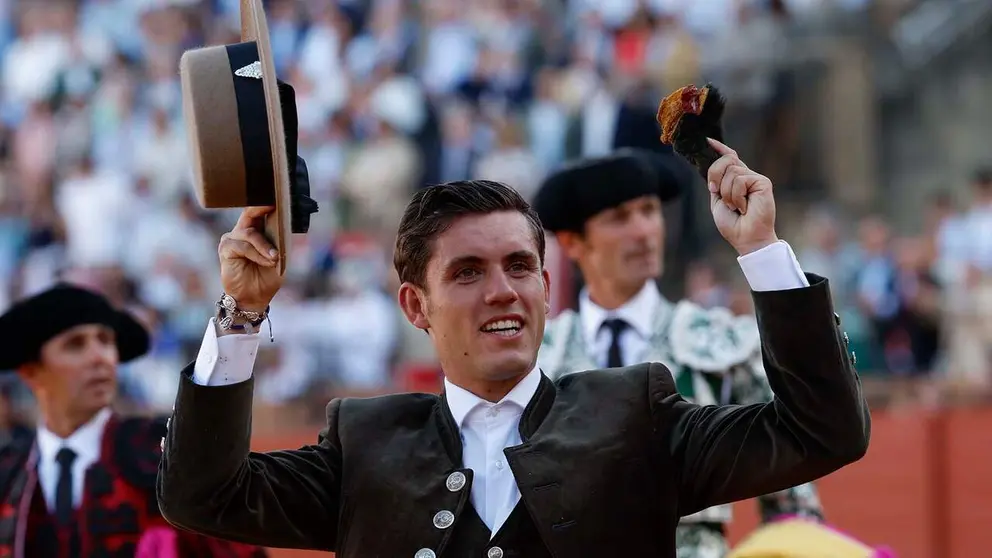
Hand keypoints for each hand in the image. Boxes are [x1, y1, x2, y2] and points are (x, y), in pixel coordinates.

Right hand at [218, 206, 281, 312]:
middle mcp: (242, 231)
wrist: (255, 297)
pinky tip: (267, 261)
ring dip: (265, 246)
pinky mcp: (226, 249)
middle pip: (250, 213)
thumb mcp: (279, 258)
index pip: (260, 212)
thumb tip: (284, 228)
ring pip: (250, 234)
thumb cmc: (266, 277)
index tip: (279, 198)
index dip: (267, 204)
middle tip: (273, 205)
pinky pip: (243, 246)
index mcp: (256, 230)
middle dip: (262, 208)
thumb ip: (279, 243)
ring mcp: (232, 239)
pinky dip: (257, 254)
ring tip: (275, 258)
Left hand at [706, 138, 778, 254]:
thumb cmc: (732, 224)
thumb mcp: (718, 200)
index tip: (707, 141)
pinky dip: (736, 196)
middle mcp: (746, 176)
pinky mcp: (763, 182)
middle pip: (725, 160)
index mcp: (735, 179)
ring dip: (727, 193)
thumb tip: (713, 162)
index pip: (729, 157)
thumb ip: (716, 182)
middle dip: (714, 175)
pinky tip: (744, 208)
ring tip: (736, 207)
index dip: (719, 148)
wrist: (746, 238)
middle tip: (716, 192)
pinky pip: (740, 180)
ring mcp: (755, 178)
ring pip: (731, 171)